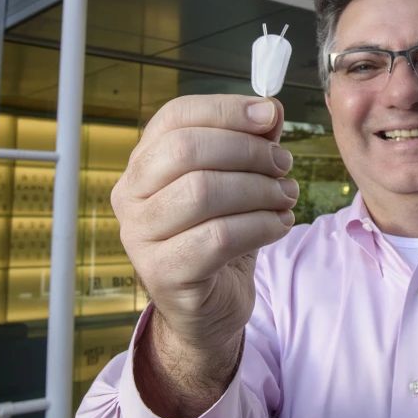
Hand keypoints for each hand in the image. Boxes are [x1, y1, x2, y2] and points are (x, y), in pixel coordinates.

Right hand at [111, 95, 296, 417]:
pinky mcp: (164, 274)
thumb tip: (269, 109)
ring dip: (258, 189)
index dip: (225, 109)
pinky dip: (259, 225)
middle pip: (185, 149)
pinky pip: (218, 237)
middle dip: (246, 150)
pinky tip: (278, 225)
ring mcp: (141, 238)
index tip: (269, 116)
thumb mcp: (236, 182)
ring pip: (202, 191)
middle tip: (283, 164)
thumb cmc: (218, 238)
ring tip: (286, 196)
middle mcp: (131, 197)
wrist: (208, 308)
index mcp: (142, 164)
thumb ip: (249, 143)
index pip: (174, 117)